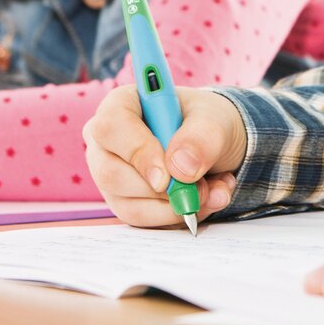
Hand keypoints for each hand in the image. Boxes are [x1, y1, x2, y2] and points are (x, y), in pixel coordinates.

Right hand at [82, 85, 246, 227]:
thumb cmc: (207, 123)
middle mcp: (106, 142)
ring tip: (212, 189)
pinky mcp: (124, 201)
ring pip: (127, 204)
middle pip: (111, 173)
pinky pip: (142, 219)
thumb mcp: (216, 120)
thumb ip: (202, 137)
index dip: (138, 152)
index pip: (111, 127)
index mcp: (121, 105)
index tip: (167, 175)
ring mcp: (111, 174)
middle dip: (162, 190)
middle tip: (202, 187)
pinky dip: (177, 215)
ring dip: (176, 205)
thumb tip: (179, 168)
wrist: (216, 146)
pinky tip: (204, 199)